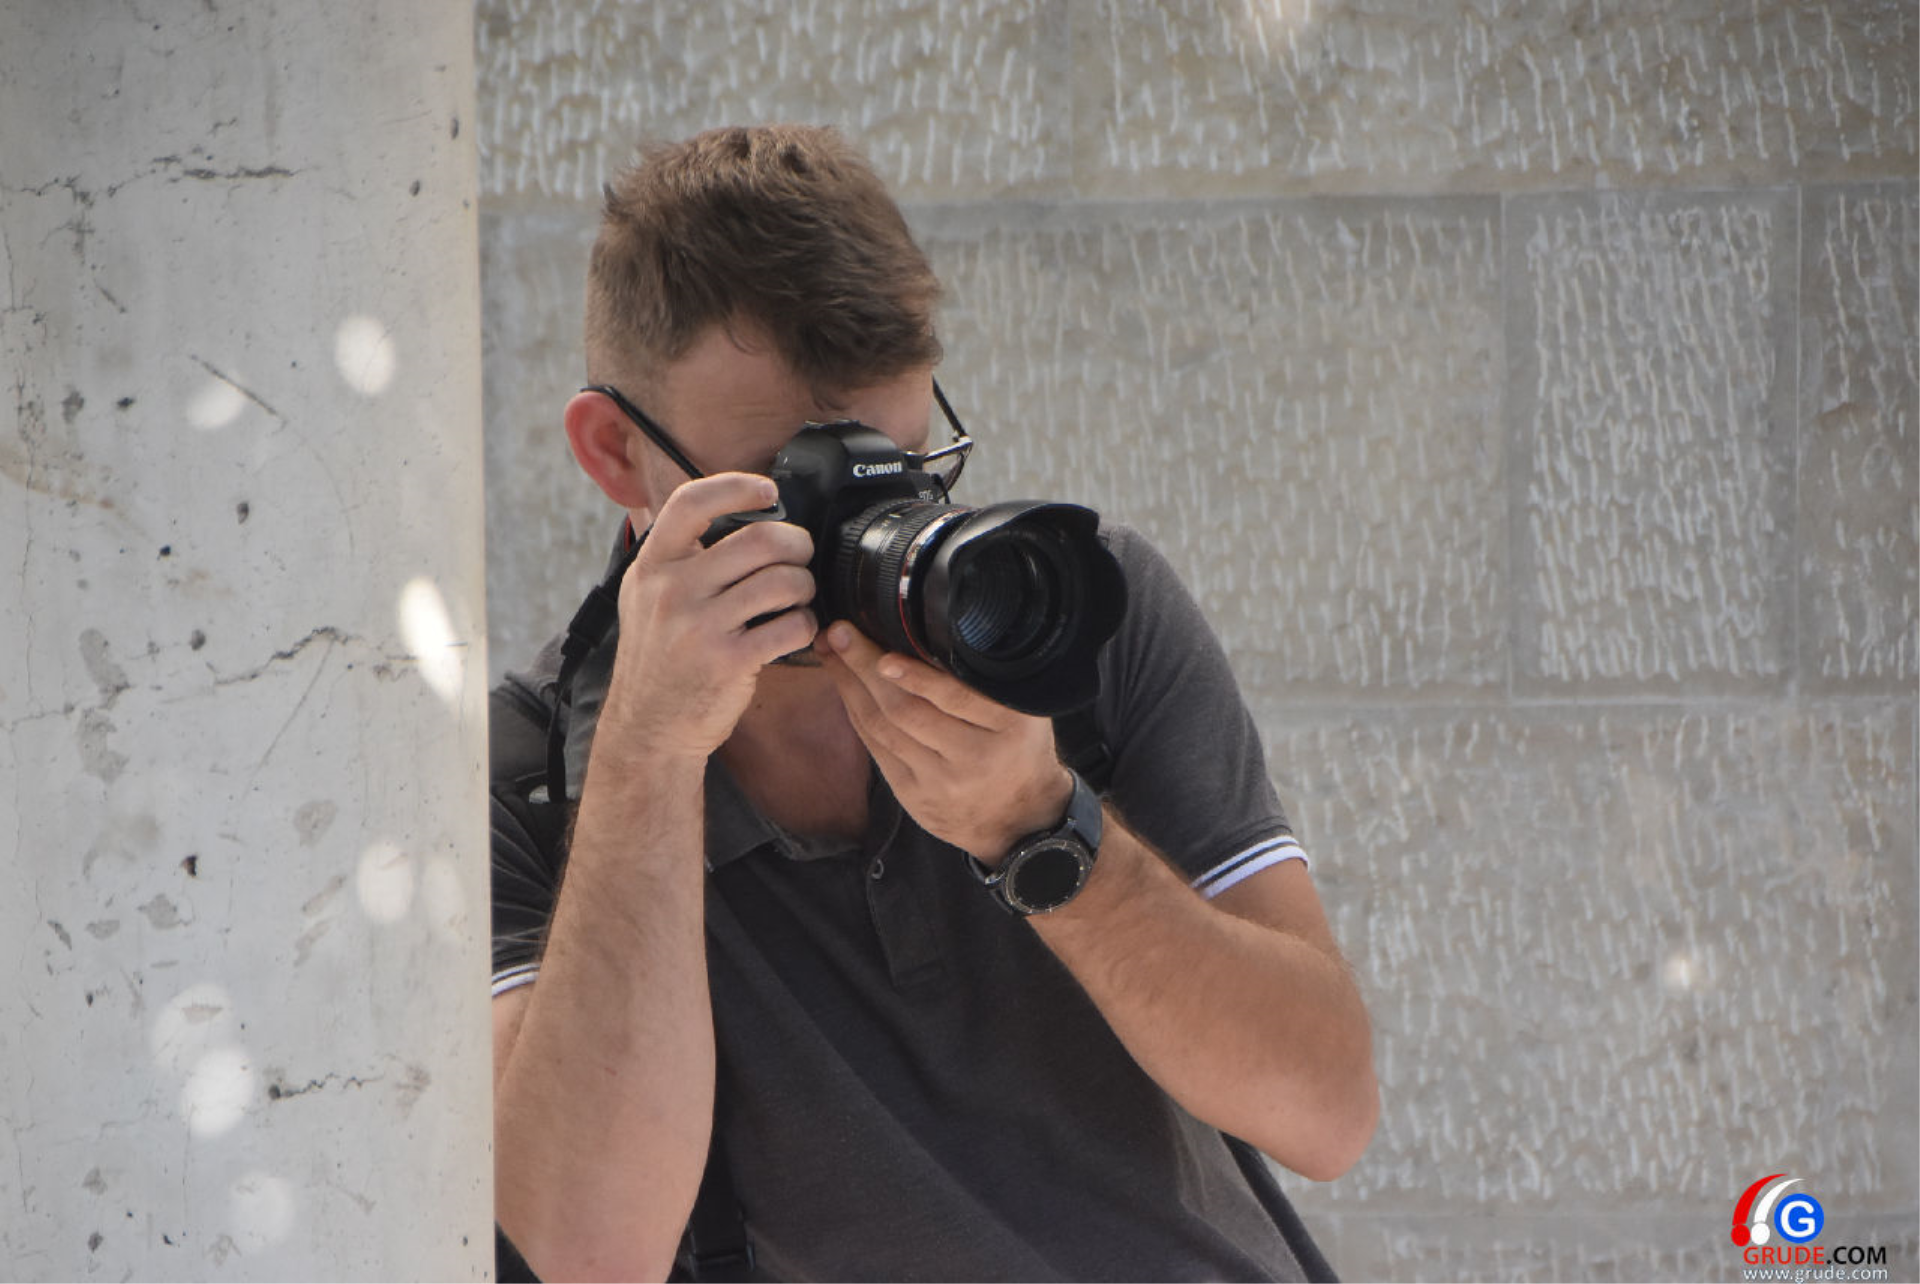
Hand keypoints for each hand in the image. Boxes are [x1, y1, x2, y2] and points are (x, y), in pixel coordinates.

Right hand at [600, 474, 817, 762]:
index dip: (736, 487)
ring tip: (800, 596)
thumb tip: (731, 516)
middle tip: (802, 556)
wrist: (649, 727)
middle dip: (797, 545)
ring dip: (805, 586)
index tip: (767, 492)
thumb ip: (677, 559)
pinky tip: (795, 629)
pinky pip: (791, 626)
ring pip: (783, 581)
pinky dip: (805, 625)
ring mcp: (698, 627)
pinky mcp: (728, 661)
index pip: (690, 503)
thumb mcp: (645, 598)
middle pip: (759, 540)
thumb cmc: (659, 659)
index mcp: (652, 566)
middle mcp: (671, 591)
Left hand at [815, 621, 1070, 862]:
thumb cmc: (1017, 748)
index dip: (916, 677)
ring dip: (851, 686)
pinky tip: (845, 686)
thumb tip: (922, 632)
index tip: (884, 656)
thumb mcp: (1023, 711)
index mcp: (1008, 726)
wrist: (1017, 818)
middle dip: (865, 668)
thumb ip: (984, 682)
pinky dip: (857, 712)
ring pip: (884, 728)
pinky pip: (876, 748)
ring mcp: (941, 781)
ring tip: (831, 652)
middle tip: (841, 633)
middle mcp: (974, 757)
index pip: (955, 698)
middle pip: (908, 710)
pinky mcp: (914, 796)